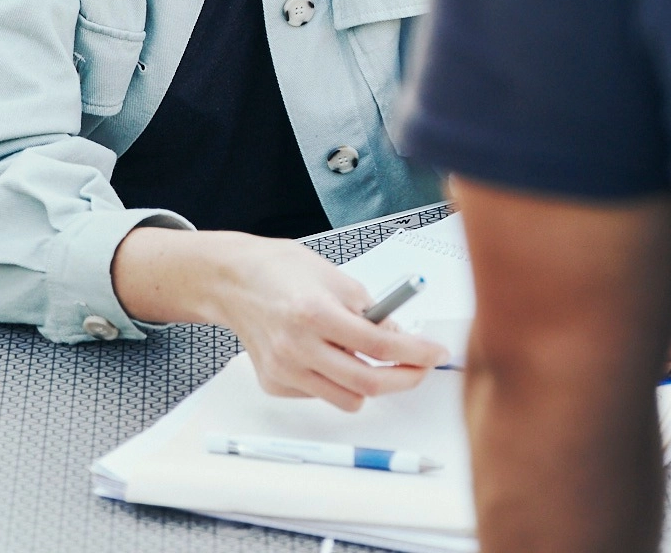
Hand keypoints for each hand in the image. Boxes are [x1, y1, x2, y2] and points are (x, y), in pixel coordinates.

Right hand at [215, 235, 449, 410]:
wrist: (234, 282)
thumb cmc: (284, 272)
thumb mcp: (338, 279)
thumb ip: (371, 312)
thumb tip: (400, 339)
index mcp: (316, 314)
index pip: (379, 345)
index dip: (416, 353)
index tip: (436, 354)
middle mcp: (297, 347)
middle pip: (367, 383)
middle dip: (405, 379)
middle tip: (420, 368)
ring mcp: (283, 370)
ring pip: (347, 399)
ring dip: (371, 384)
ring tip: (371, 358)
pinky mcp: (274, 383)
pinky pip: (322, 395)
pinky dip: (338, 382)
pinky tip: (331, 356)